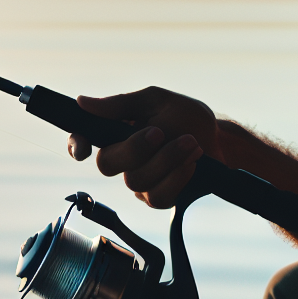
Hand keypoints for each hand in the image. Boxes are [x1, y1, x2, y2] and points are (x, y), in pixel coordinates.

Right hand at [67, 87, 222, 207]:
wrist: (219, 140)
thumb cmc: (186, 117)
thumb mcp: (155, 100)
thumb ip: (121, 104)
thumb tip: (83, 102)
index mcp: (115, 131)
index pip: (84, 139)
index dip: (77, 145)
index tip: (85, 147)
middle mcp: (123, 159)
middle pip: (108, 164)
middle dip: (134, 149)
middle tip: (159, 133)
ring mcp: (139, 181)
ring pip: (136, 182)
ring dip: (166, 160)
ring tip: (191, 142)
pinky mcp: (158, 198)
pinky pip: (158, 197)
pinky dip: (177, 178)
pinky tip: (191, 163)